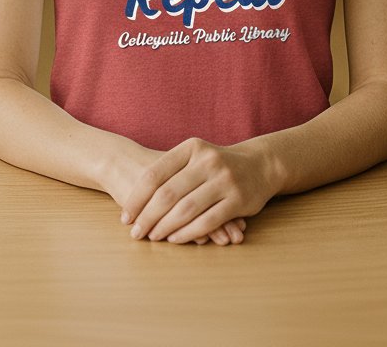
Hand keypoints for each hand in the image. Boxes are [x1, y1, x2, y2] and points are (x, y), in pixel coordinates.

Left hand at [122, 137, 279, 244]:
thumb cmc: (216, 164)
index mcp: (191, 148)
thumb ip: (170, 171)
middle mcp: (208, 161)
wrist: (260, 165)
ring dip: (165, 227)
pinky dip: (188, 233)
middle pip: (168, 194)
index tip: (125, 216)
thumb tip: (136, 201)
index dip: (137, 198)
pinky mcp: (238, 200)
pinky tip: (175, 239)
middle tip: (135, 232)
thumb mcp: (195, 156)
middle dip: (148, 217)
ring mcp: (225, 180)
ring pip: (186, 209)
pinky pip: (208, 221)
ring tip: (152, 237)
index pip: (155, 174)